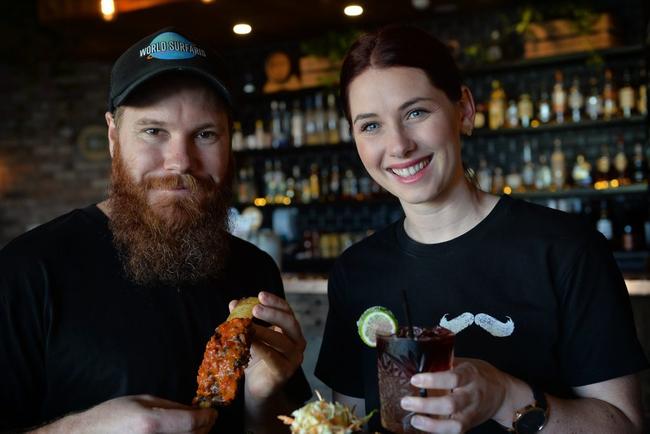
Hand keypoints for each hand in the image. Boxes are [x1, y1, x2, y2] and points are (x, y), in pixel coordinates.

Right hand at [42, 395, 216, 433]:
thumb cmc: (110, 417)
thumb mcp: (142, 401)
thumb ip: (172, 407)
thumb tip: (197, 410)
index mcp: (150, 424)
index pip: (193, 422)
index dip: (208, 417)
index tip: (212, 412)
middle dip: (204, 427)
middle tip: (206, 419)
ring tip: (193, 427)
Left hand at [229, 292, 305, 400]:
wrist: (256, 386)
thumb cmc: (256, 358)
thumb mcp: (249, 335)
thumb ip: (244, 319)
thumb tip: (234, 303)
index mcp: (291, 330)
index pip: (287, 311)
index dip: (275, 302)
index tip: (260, 295)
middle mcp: (297, 342)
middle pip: (290, 323)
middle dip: (272, 314)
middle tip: (254, 309)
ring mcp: (294, 358)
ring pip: (281, 341)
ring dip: (263, 331)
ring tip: (247, 326)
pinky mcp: (286, 372)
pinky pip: (274, 358)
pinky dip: (261, 348)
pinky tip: (249, 343)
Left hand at [399, 357, 509, 432]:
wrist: (503, 393)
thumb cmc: (479, 375)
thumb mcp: (465, 363)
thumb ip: (445, 364)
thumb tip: (417, 361)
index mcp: (470, 375)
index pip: (452, 378)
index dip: (433, 380)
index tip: (415, 379)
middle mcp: (472, 395)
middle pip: (451, 404)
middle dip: (426, 405)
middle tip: (406, 402)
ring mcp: (472, 412)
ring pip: (454, 424)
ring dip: (431, 425)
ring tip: (415, 420)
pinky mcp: (470, 425)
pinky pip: (454, 432)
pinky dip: (438, 431)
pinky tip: (423, 426)